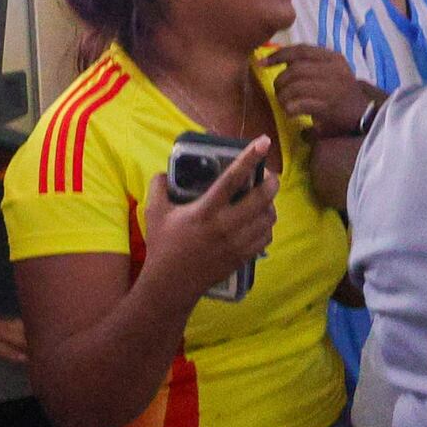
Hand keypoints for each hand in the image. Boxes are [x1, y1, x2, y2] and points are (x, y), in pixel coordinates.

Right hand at [138, 140, 278, 296]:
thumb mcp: (154, 212)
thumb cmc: (163, 246)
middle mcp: (225, 225)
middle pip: (261, 198)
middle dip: (271, 182)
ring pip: (268, 218)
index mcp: (205, 210)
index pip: (232, 178)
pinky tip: (260, 222)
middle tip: (269, 176)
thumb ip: (159, 186)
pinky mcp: (242, 257)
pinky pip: (266, 238)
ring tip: (265, 200)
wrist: (171, 284)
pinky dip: (267, 226)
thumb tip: (165, 171)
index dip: (250, 157)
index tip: (263, 141)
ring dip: (271, 205)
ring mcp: (236, 243)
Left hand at [268, 41, 379, 138]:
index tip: (263, 63)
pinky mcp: (328, 106)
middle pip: (295, 70)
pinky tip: (291, 113)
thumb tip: (276, 60)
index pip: (301, 50)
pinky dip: (290, 109)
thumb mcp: (330, 71)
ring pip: (295, 87)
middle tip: (278, 91)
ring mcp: (332, 87)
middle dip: (280, 81)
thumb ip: (309, 64)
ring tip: (284, 103)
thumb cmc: (341, 92)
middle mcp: (334, 69)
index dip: (278, 55)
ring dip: (283, 96)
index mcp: (333, 57)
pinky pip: (300, 104)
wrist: (364, 114)